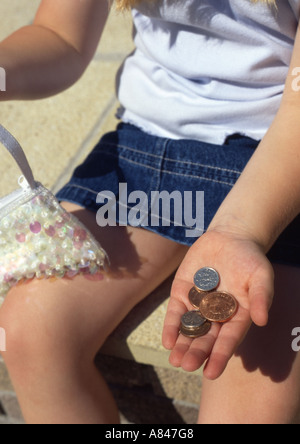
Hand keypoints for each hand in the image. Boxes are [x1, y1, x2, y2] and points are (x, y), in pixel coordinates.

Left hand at [162, 228, 273, 379]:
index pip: (228, 340)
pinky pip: (176, 312)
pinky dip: (171, 326)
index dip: (220, 356)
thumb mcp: (261, 276)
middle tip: (187, 366)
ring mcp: (198, 304)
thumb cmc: (250, 259)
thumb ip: (261, 297)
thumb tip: (261, 320)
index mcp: (237, 316)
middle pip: (206, 338)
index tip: (211, 373)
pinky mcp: (182, 291)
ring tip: (174, 360)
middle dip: (196, 353)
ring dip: (182, 345)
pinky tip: (167, 341)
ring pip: (189, 329)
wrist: (230, 238)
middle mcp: (216, 315)